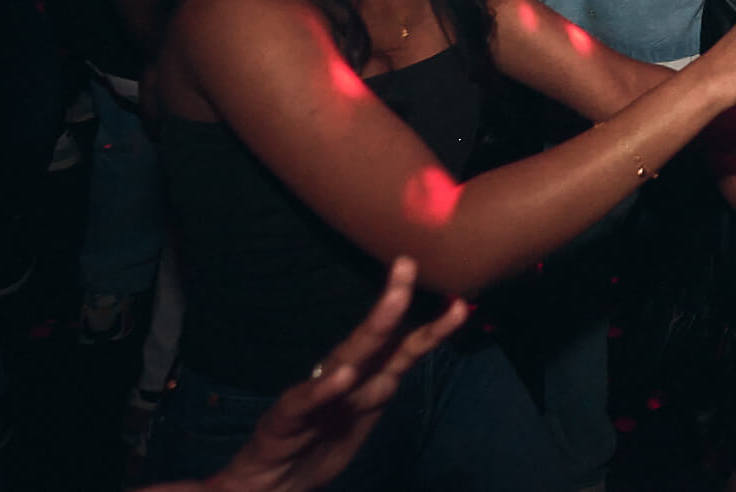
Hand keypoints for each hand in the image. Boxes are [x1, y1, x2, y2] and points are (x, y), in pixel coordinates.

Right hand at [202, 257, 466, 491]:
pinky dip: (324, 388)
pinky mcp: (286, 418)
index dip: (432, 326)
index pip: (404, 346)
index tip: (460, 302)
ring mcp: (316, 395)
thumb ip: (388, 374)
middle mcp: (344, 377)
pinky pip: (307, 401)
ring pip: (348, 358)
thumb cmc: (323, 439)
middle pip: (375, 338)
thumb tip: (423, 339)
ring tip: (395, 301)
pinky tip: (341, 376)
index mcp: (367, 378)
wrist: (275, 483)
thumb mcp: (367, 407)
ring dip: (372, 330)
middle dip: (395, 301)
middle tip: (409, 265)